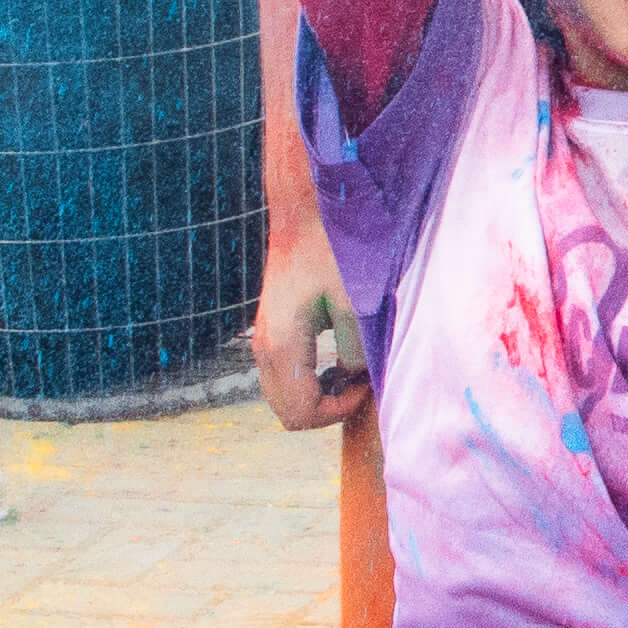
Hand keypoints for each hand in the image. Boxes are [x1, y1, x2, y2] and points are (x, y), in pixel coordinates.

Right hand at [252, 215, 366, 431]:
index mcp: (282, 347)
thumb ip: (356, 350)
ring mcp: (263, 341)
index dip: (337, 412)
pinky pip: (285, 377)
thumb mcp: (357, 302)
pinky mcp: (271, 332)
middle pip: (288, 413)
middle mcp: (264, 349)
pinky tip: (336, 359)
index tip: (364, 386)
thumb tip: (354, 377)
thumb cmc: (333, 251)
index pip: (301, 414)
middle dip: (327, 409)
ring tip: (351, 372)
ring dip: (318, 396)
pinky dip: (310, 381)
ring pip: (284, 397)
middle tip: (360, 383)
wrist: (305, 213)